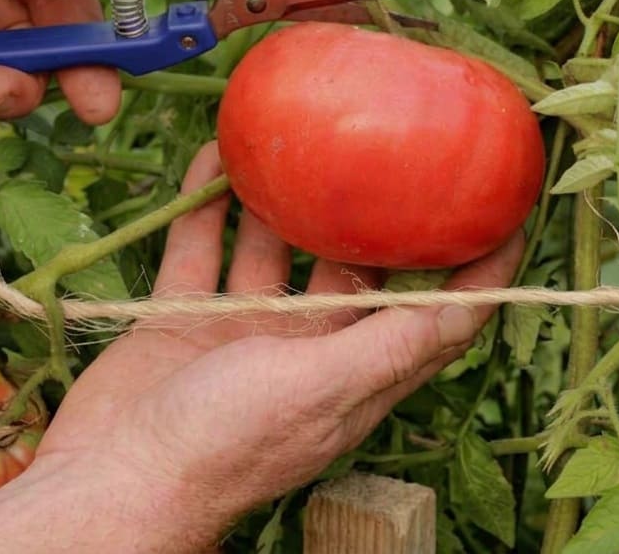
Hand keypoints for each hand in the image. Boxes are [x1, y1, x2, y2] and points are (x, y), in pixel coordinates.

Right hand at [29, 142, 523, 551]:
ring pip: (274, 250)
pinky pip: (203, 248)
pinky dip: (207, 206)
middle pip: (356, 271)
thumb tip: (467, 305)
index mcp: (356, 374)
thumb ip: (387, 345)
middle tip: (391, 147)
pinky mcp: (187, 318)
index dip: (479, 271)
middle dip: (375, 216)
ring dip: (281, 201)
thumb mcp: (317, 389)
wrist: (112, 477)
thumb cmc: (223, 444)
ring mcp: (245, 332)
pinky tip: (212, 159)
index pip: (438, 318)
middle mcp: (308, 350)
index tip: (505, 210)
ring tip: (293, 140)